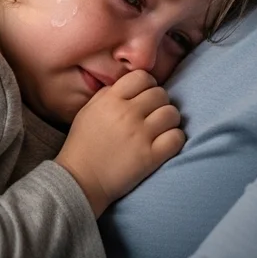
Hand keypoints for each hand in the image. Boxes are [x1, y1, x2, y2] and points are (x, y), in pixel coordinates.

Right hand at [55, 70, 184, 216]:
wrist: (80, 180)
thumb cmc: (82, 145)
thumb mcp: (87, 111)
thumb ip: (107, 94)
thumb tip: (129, 86)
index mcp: (110, 100)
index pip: (142, 77)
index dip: (147, 85)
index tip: (145, 97)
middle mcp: (126, 114)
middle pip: (160, 94)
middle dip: (159, 103)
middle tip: (152, 116)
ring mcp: (140, 135)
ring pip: (172, 113)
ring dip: (169, 121)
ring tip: (160, 129)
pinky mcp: (150, 157)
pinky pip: (176, 137)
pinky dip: (174, 139)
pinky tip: (165, 144)